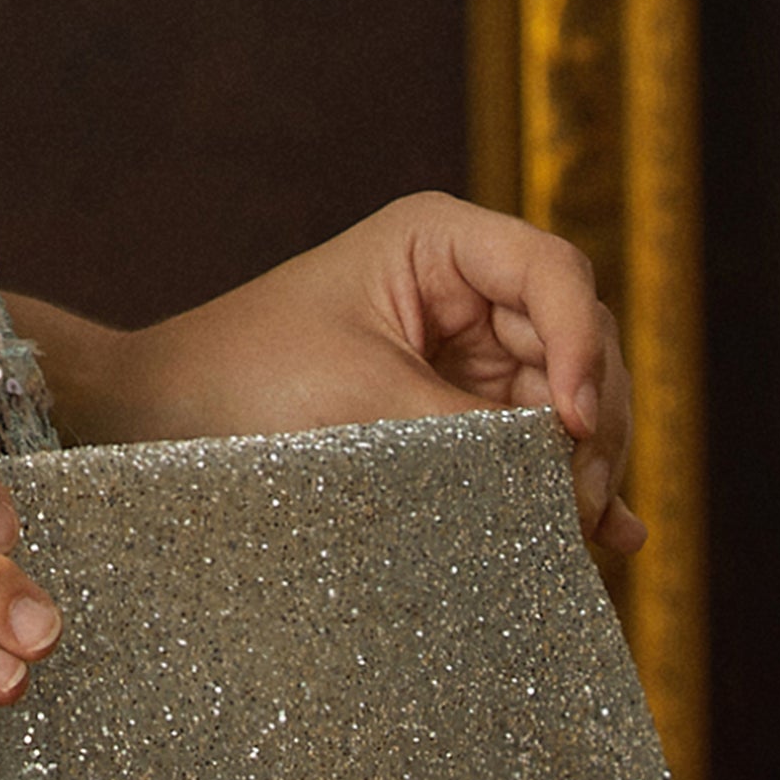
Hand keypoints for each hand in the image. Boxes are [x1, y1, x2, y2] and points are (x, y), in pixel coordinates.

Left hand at [93, 192, 642, 560]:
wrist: (165, 419)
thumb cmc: (249, 381)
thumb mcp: (370, 403)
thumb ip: (478, 438)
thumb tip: (575, 491)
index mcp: (438, 241)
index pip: (554, 273)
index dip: (582, 346)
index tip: (567, 423)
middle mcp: (465, 287)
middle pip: (579, 339)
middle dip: (590, 419)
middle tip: (580, 504)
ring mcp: (467, 350)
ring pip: (568, 398)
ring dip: (585, 463)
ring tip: (585, 531)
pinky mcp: (458, 411)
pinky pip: (534, 442)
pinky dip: (568, 486)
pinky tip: (615, 537)